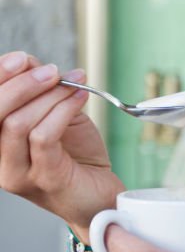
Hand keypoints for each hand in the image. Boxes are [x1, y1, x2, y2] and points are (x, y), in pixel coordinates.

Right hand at [0, 51, 122, 232]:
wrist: (100, 194)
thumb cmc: (76, 156)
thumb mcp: (54, 115)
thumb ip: (38, 92)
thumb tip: (29, 61)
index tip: (22, 58)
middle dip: (20, 83)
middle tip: (51, 71)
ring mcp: (17, 173)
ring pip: (17, 124)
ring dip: (48, 96)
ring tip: (74, 84)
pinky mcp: (44, 180)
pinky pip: (44, 137)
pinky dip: (63, 110)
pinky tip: (80, 99)